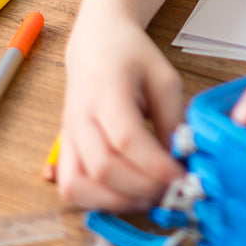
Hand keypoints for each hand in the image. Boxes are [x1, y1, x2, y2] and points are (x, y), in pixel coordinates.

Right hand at [59, 16, 185, 209]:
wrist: (96, 43)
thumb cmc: (132, 57)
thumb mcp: (164, 78)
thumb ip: (171, 119)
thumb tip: (178, 160)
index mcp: (106, 91)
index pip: (126, 139)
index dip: (155, 165)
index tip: (181, 176)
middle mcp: (80, 117)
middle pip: (104, 167)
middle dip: (142, 187)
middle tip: (171, 191)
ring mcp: (68, 135)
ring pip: (78, 185)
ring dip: (115, 202)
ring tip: (148, 198)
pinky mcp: (64, 149)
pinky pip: (69, 187)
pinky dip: (94, 202)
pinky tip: (122, 198)